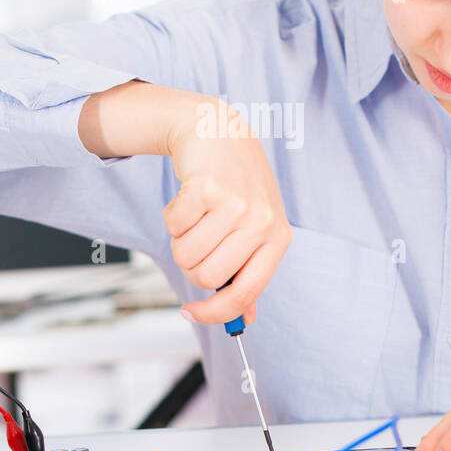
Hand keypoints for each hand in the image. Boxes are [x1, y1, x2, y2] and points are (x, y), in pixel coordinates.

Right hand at [162, 96, 291, 325]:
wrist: (219, 131)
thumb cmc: (238, 184)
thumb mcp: (256, 227)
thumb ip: (249, 271)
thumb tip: (243, 320)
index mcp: (278, 239)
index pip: (246, 294)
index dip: (215, 313)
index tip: (191, 313)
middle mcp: (262, 222)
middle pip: (206, 277)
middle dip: (191, 265)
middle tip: (197, 240)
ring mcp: (236, 204)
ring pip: (185, 254)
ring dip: (180, 239)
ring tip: (196, 215)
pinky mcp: (207, 188)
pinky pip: (173, 225)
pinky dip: (172, 216)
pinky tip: (188, 197)